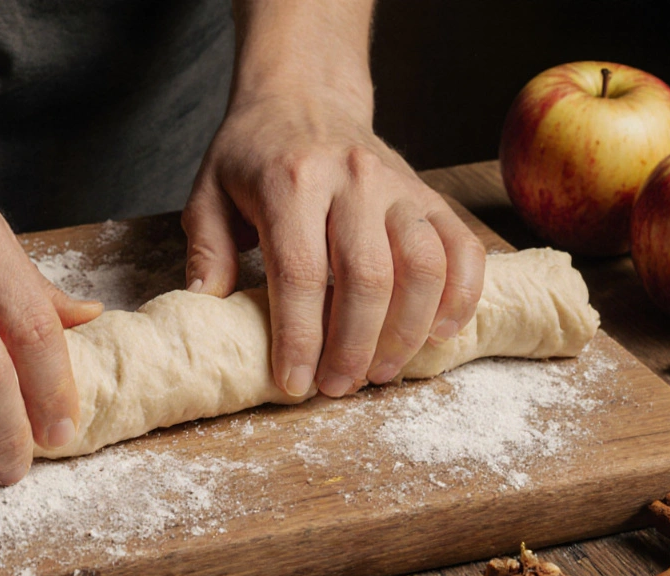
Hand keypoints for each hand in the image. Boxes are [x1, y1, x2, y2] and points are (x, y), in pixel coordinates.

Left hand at [182, 92, 485, 397]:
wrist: (305, 94)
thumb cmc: (253, 153)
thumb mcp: (210, 192)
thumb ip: (206, 249)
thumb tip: (206, 307)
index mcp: (290, 181)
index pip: (300, 273)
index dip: (300, 337)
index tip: (295, 383)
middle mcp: (351, 179)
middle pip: (367, 277)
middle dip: (354, 346)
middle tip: (339, 387)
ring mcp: (397, 185)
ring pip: (422, 266)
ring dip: (407, 331)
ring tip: (382, 371)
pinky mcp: (427, 194)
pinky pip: (463, 247)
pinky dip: (461, 296)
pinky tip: (438, 333)